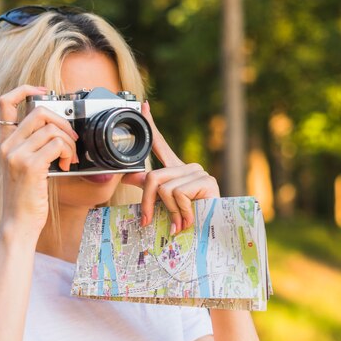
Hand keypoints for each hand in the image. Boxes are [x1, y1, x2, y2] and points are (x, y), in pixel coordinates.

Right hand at [0, 85, 79, 236]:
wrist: (18, 224)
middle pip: (39, 111)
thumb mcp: (26, 168)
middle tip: (71, 139)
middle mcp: (7, 145)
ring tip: (69, 158)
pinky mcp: (29, 165)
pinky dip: (68, 153)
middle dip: (63, 122)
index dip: (25, 89)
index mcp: (5, 143)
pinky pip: (56, 144)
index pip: (5, 102)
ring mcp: (16, 154)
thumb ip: (36, 148)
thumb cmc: (26, 199)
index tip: (44, 91)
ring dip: (69, 142)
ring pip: (51, 128)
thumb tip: (60, 131)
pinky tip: (66, 167)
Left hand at [121, 101, 219, 234]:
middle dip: (146, 202)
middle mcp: (188, 167)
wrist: (213, 235)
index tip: (143, 106)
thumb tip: (127, 176)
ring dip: (168, 211)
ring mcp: (198, 173)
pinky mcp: (206, 181)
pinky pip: (177, 194)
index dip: (151, 126)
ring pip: (164, 188)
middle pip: (152, 176)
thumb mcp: (164, 205)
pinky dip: (180, 212)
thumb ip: (149, 189)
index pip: (161, 145)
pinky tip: (190, 219)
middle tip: (148, 221)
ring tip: (180, 223)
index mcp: (177, 171)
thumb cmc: (189, 221)